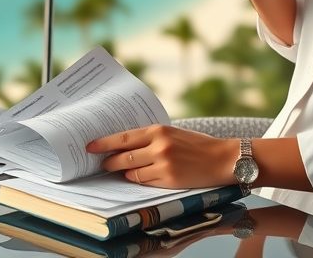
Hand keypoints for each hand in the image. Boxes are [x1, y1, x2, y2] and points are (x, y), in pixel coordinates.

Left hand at [86, 124, 237, 188]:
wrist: (223, 158)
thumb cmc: (197, 145)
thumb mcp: (173, 132)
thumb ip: (151, 137)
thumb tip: (125, 145)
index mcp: (158, 130)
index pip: (123, 137)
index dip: (103, 143)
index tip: (89, 147)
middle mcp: (159, 146)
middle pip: (124, 157)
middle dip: (110, 162)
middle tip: (102, 164)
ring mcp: (164, 164)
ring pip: (132, 172)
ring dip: (124, 173)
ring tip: (120, 171)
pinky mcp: (170, 180)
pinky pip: (145, 182)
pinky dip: (139, 180)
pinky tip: (138, 177)